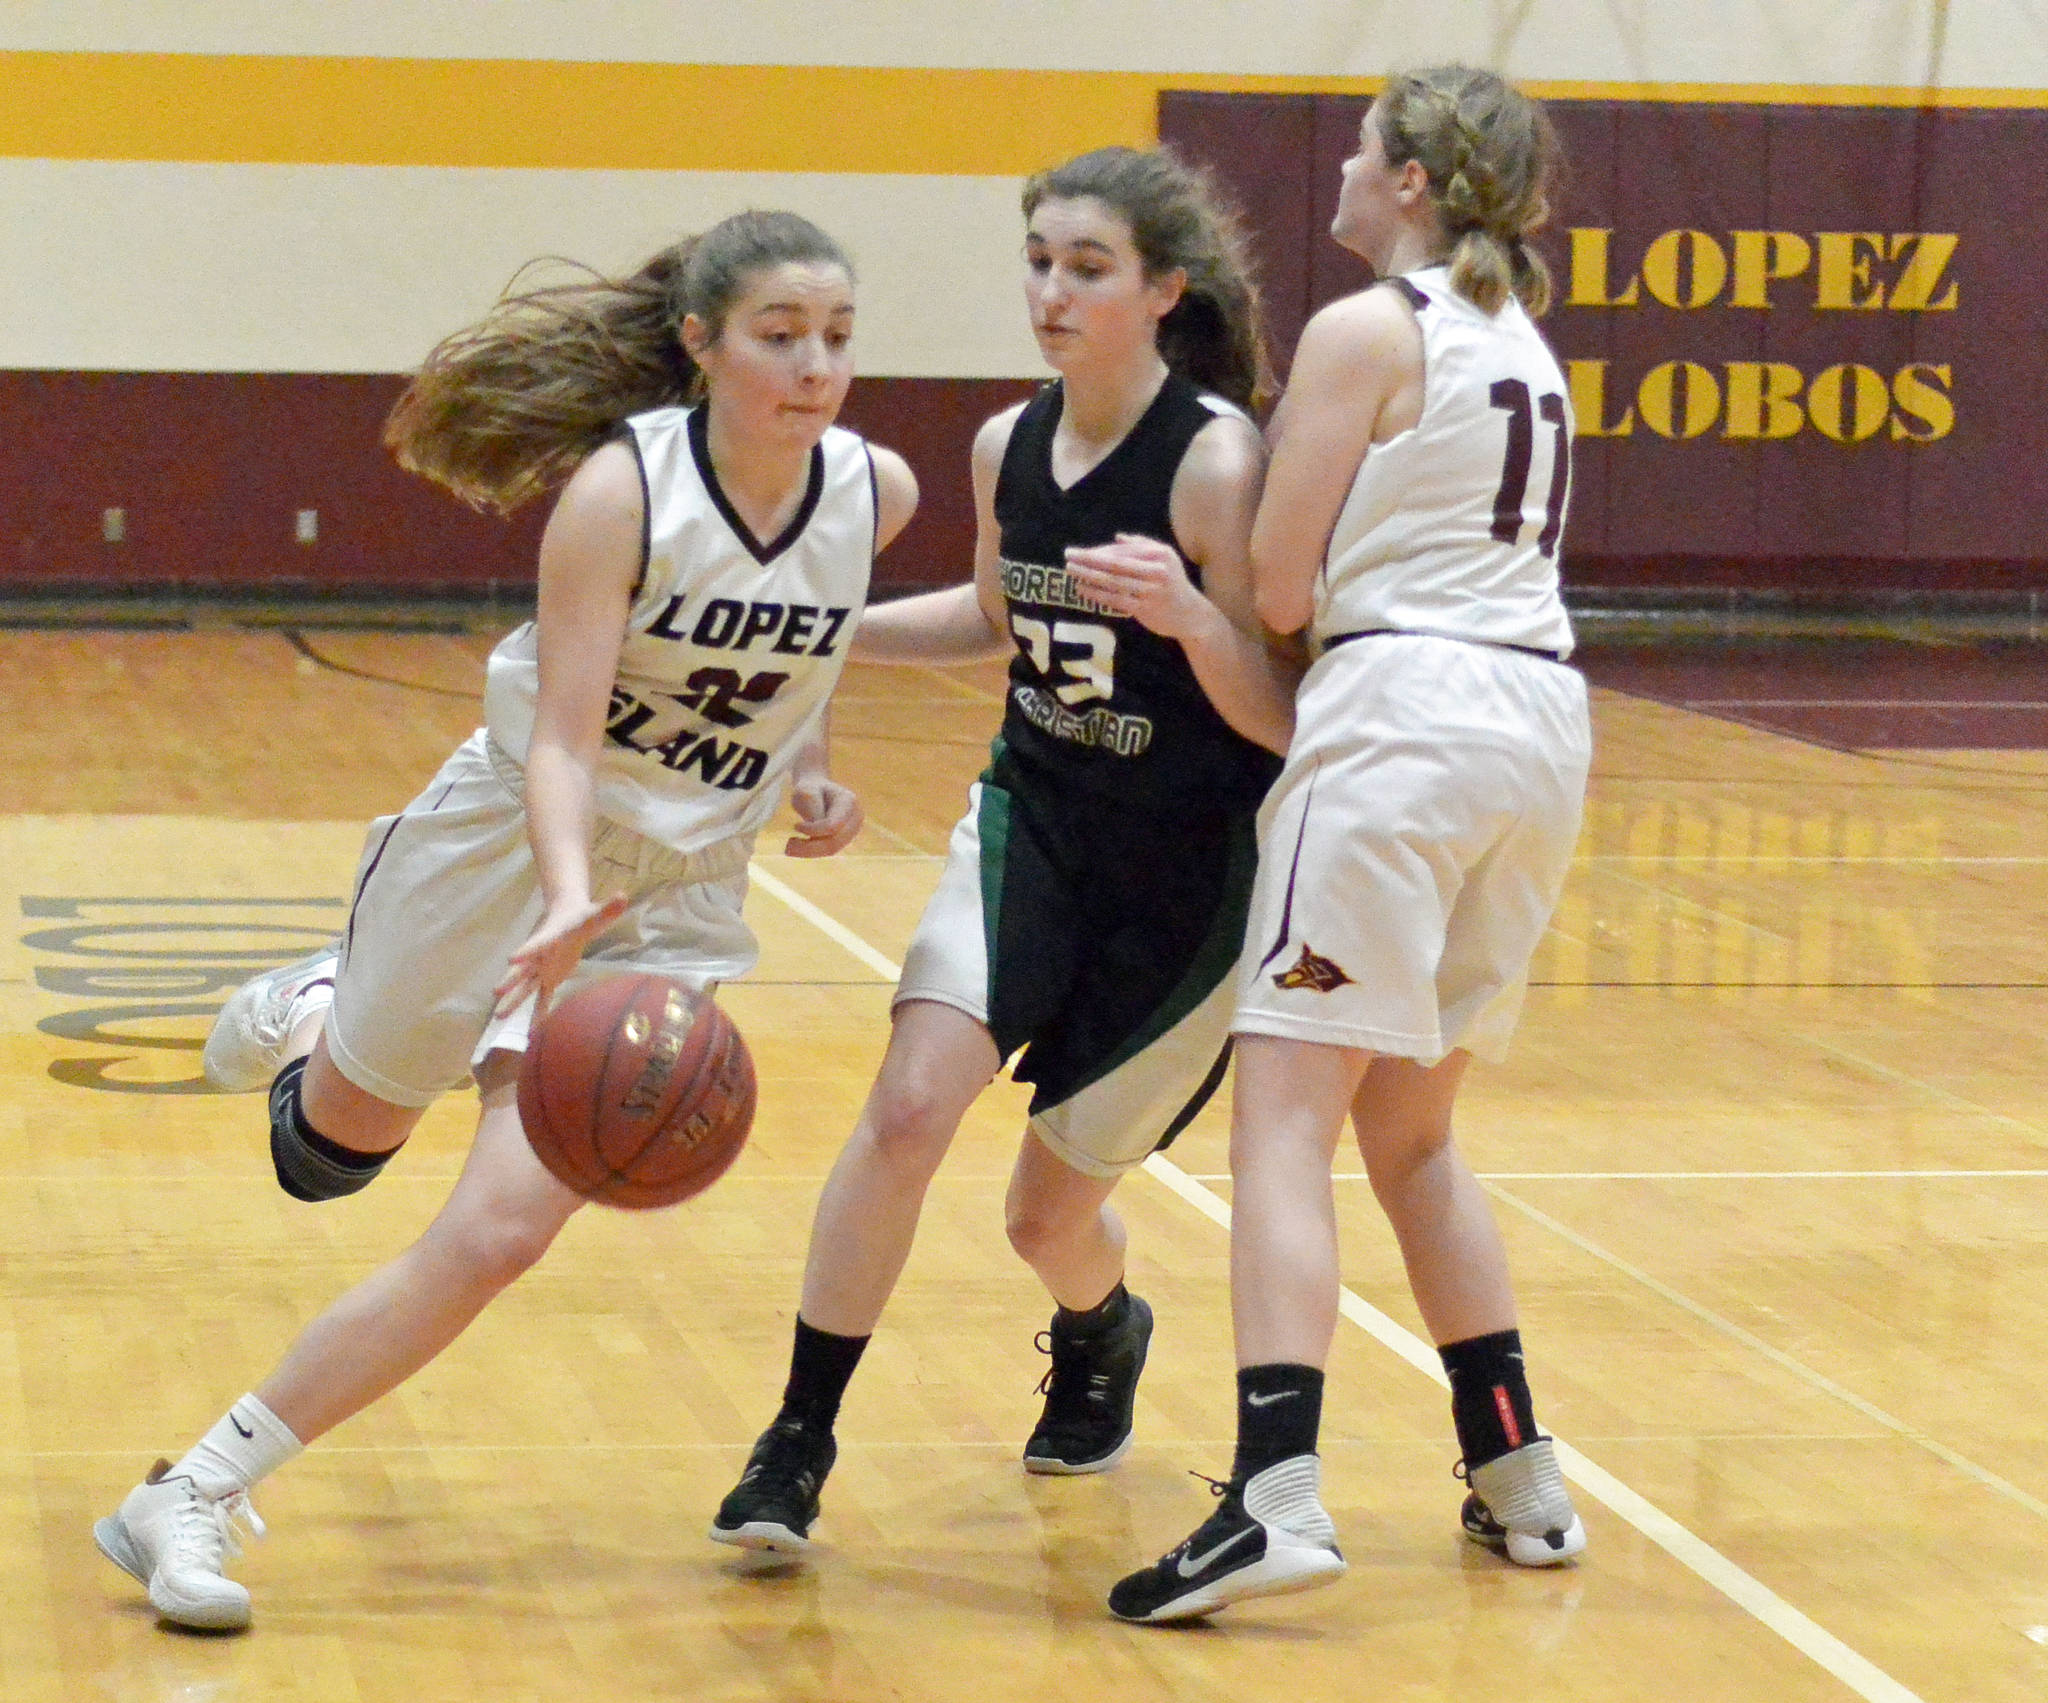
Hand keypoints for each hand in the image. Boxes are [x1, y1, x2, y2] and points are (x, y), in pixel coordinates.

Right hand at [494, 893, 629, 1018]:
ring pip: (525, 987)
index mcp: (550, 938)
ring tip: (499, 1017)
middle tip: (497, 992)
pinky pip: (541, 997)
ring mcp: (541, 969)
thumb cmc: (582, 916)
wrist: (568, 917)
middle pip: (524, 969)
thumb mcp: (596, 914)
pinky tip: (530, 1031)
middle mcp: (541, 956)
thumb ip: (608, 908)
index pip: (537, 943)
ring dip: (514, 1001)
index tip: (512, 958)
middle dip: (511, 980)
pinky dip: (537, 1013)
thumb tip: (623, 896)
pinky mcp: (548, 979)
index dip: (527, 950)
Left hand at [785, 774, 862, 857]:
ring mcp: (853, 829)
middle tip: (787, 847)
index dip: (813, 830)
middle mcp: (856, 817)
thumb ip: (812, 809)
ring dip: (809, 851)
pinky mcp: (845, 838)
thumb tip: (814, 833)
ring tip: (789, 848)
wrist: (817, 789)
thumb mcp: (806, 792)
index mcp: (849, 801)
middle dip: (810, 847)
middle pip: (834, 840)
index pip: (833, 825)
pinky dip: (812, 851)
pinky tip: (798, 846)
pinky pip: (829, 850)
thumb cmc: (809, 789)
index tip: (795, 826)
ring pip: (832, 849)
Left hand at [1064, 533, 1209, 640]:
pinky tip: (1082, 589)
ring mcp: (1151, 591)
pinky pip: (1116, 600)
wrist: (1192, 615)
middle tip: (1068, 554)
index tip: (1081, 551)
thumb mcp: (1166, 558)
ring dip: (1089, 575)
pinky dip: (1097, 594)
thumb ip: (1143, 545)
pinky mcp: (1145, 609)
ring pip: (1114, 581)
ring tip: (1070, 570)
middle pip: (1116, 563)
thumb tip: (1118, 537)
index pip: (1124, 550)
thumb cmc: (1174, 583)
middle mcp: (1156, 571)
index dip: (1101, 550)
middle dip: (1090, 558)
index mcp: (1160, 555)